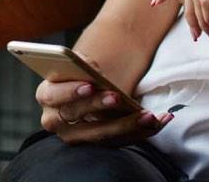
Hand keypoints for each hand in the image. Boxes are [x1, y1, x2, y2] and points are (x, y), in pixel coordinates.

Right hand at [34, 60, 173, 146]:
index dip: (71, 91)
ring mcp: (75, 135)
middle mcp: (55, 119)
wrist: (89, 85)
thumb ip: (82, 67)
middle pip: (76, 116)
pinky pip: (119, 141)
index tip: (90, 84)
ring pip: (100, 135)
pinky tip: (161, 119)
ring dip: (127, 125)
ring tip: (149, 115)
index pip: (53, 95)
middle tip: (118, 97)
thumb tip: (94, 71)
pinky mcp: (96, 143)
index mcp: (47, 95)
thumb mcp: (79, 65)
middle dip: (99, 107)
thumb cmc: (82, 72)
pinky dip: (141, 131)